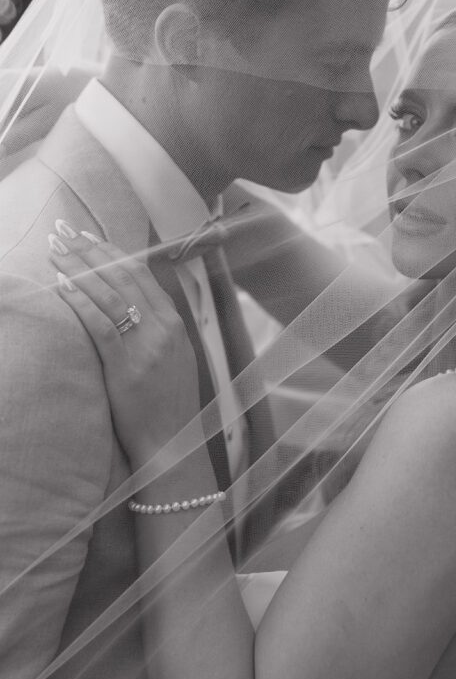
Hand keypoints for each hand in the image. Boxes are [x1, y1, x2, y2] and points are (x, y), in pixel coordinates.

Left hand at [48, 223, 200, 468]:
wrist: (174, 446)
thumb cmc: (170, 407)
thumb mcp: (176, 360)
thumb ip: (159, 330)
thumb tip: (134, 305)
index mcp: (175, 324)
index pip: (142, 275)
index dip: (114, 252)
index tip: (90, 236)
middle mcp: (163, 329)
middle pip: (123, 276)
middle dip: (92, 251)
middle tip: (65, 232)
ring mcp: (146, 347)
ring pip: (109, 294)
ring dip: (79, 268)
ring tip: (56, 251)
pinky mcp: (126, 367)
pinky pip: (99, 325)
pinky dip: (80, 301)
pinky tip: (62, 285)